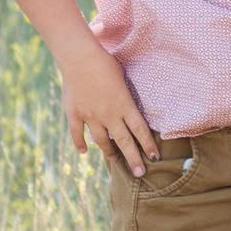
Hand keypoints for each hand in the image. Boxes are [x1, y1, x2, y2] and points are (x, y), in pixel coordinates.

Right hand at [55, 40, 158, 176]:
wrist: (79, 57)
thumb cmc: (105, 61)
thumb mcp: (123, 77)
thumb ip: (126, 95)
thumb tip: (130, 104)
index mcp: (124, 105)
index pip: (140, 130)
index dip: (148, 145)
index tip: (155, 158)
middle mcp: (109, 115)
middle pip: (124, 142)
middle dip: (134, 159)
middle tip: (140, 174)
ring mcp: (91, 116)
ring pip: (102, 141)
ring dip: (110, 153)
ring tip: (115, 160)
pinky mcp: (75, 114)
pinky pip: (77, 134)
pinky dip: (80, 143)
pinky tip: (84, 151)